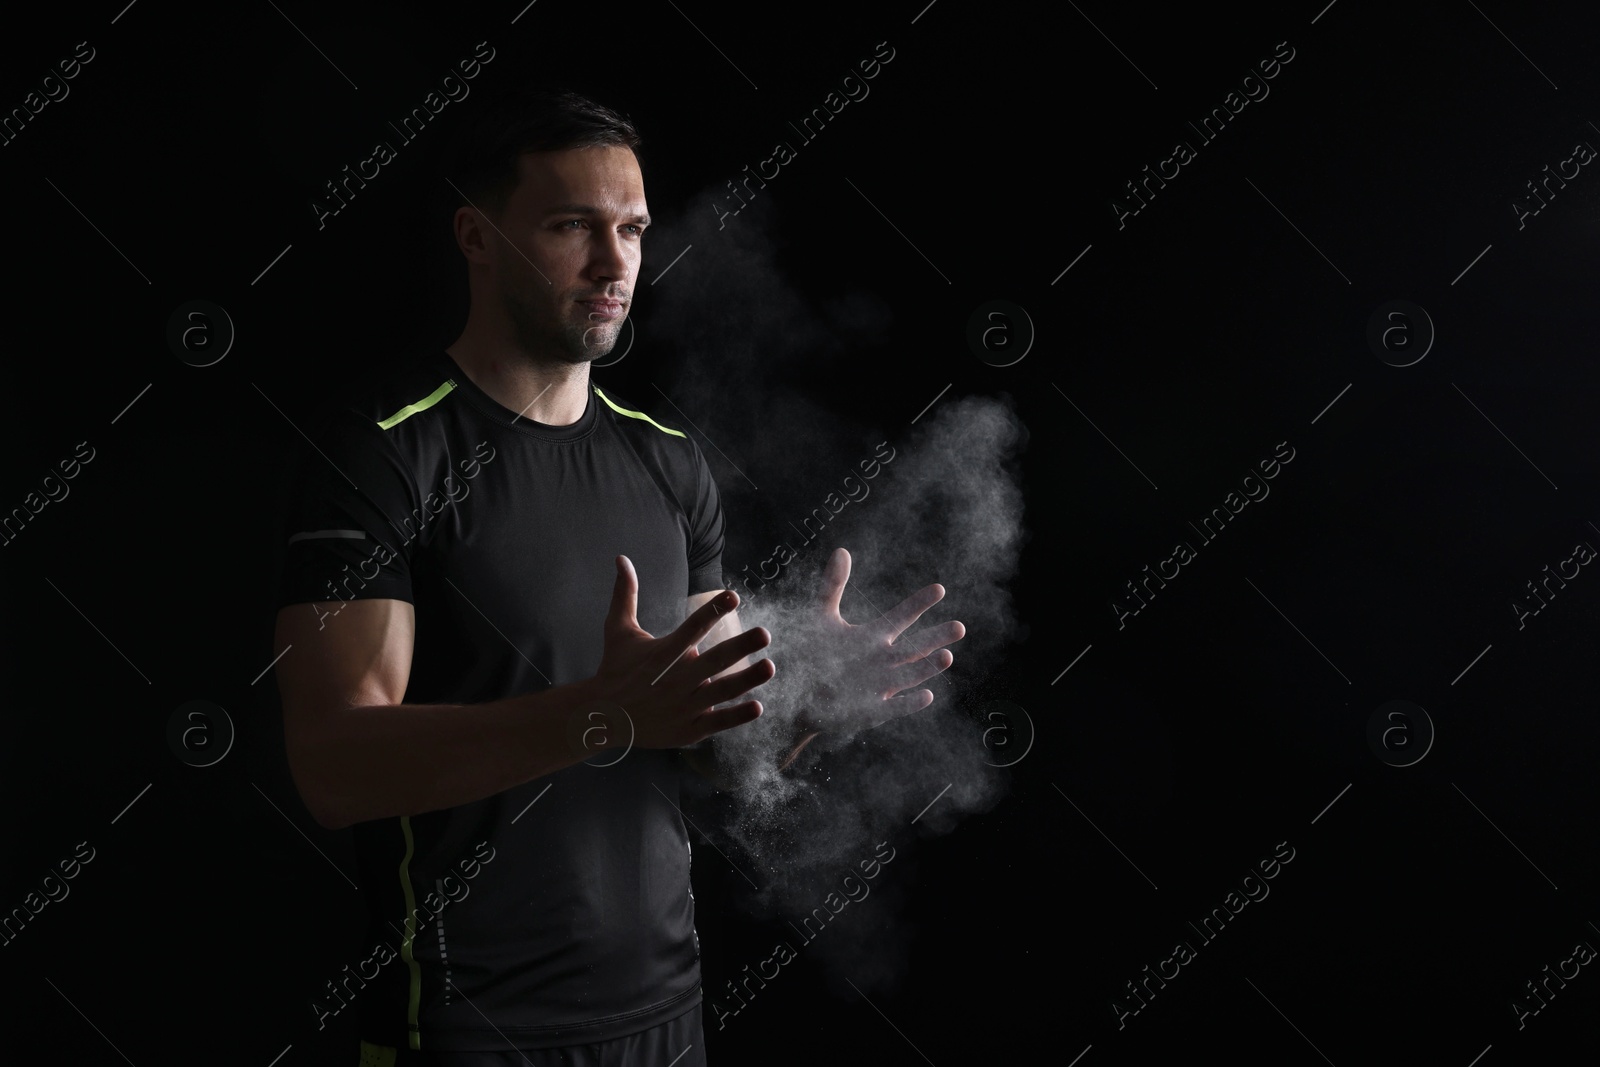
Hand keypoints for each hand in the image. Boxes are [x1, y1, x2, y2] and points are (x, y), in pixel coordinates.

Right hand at [589, 555, 775, 748]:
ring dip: (746, 680)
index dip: (712, 611)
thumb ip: (625, 594)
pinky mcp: (686, 729)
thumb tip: (621, 557)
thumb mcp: (617, 630)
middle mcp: (674, 679)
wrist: (602, 717)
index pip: (691, 628)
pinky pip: (715, 723)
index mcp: (661, 654)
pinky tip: (757, 707)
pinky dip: (735, 717)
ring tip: (769, 666)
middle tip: (764, 633)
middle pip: (712, 661)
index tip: (733, 596)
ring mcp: (681, 706)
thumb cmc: (614, 669)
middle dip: (739, 647)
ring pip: (719, 693)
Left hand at [795, 548, 965, 734]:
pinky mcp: (871, 710)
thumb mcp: (821, 617)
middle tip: (959, 627)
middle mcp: (882, 660)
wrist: (796, 694)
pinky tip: (926, 695)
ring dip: (928, 667)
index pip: (901, 616)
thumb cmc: (812, 654)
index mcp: (873, 637)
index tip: (939, 588)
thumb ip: (832, 586)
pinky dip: (910, 703)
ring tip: (947, 656)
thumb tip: (842, 550)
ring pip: (910, 674)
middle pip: (915, 647)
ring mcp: (880, 686)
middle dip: (936, 637)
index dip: (919, 603)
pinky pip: (894, 707)